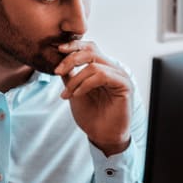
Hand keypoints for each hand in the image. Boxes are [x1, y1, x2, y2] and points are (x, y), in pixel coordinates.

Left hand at [54, 40, 132, 156]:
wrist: (101, 136)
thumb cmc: (90, 116)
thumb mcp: (74, 91)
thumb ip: (70, 75)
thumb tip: (58, 61)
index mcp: (103, 68)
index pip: (89, 48)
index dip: (74, 46)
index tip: (58, 50)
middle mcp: (113, 69)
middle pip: (91, 51)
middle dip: (71, 59)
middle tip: (57, 71)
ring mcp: (120, 76)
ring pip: (94, 65)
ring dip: (76, 79)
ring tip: (67, 93)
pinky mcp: (125, 85)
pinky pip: (102, 76)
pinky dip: (86, 84)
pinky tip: (77, 95)